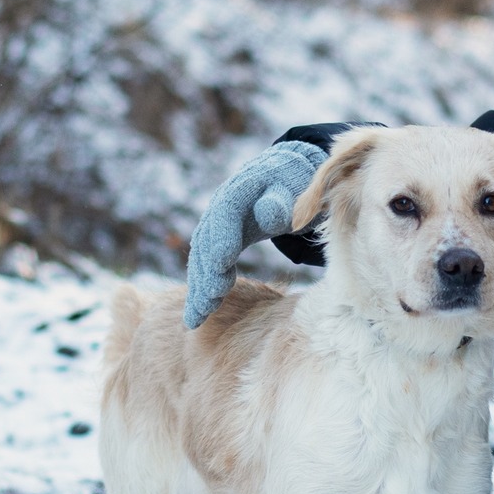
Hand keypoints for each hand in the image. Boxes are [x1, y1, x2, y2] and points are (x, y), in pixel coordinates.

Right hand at [183, 139, 328, 327]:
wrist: (285, 176)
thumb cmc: (297, 185)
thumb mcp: (296, 187)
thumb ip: (283, 201)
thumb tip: (268, 214)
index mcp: (242, 187)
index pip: (227, 211)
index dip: (222, 237)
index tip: (221, 264)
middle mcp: (221, 205)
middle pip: (208, 239)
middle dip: (207, 271)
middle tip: (210, 299)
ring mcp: (215, 224)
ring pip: (201, 257)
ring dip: (199, 286)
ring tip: (198, 316)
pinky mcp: (216, 241)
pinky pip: (205, 266)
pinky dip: (200, 290)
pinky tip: (197, 315)